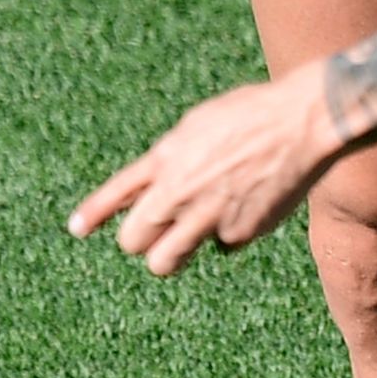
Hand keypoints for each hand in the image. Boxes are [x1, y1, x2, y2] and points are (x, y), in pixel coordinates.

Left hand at [68, 66, 342, 276]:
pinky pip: (222, 248)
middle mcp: (179, 190)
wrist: (300, 122)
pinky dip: (229, 236)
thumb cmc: (250, 115)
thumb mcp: (198, 126)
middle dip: (141, 240)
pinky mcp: (239, 233)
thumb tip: (157, 186)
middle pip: (133, 240)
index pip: (117, 191)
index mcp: (166, 157)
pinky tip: (247, 210)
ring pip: (165, 261)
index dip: (93, 213)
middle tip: (156, 233)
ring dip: (170, 256)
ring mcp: (207, 216)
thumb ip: (173, 159)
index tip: (76, 229)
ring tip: (188, 239)